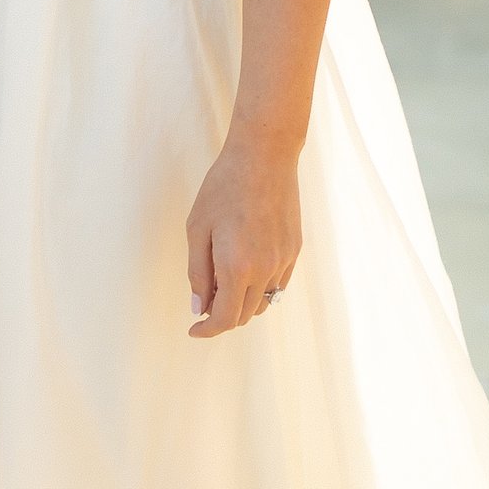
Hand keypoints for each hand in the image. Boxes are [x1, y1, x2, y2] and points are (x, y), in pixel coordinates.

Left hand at [185, 132, 300, 338]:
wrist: (264, 158)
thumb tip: (199, 307)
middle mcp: (266, 270)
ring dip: (242, 304)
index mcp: (238, 267)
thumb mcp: (197, 229)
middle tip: (203, 302)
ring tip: (222, 284)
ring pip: (264, 302)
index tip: (194, 330)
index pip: (226, 318)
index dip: (208, 330)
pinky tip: (244, 270)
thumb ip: (198, 272)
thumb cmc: (223, 188)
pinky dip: (260, 288)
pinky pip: (278, 284)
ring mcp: (284, 261)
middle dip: (222, 316)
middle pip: (245, 314)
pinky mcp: (295, 250)